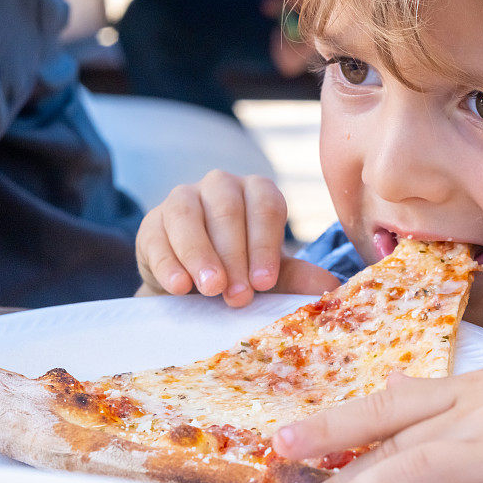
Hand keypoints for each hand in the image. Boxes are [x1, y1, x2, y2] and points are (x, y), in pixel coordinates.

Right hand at [135, 170, 339, 306]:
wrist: (195, 287)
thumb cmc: (241, 273)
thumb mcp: (269, 276)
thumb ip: (296, 278)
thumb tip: (330, 286)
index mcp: (258, 192)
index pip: (266, 205)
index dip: (265, 243)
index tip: (265, 281)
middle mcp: (221, 186)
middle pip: (227, 209)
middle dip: (234, 254)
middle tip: (239, 295)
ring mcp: (183, 199)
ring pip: (188, 215)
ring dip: (200, 254)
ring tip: (211, 289)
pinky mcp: (152, 222)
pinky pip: (157, 236)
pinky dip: (168, 263)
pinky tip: (179, 287)